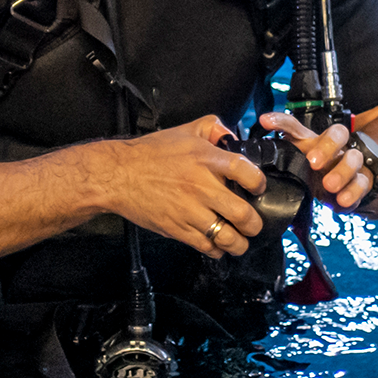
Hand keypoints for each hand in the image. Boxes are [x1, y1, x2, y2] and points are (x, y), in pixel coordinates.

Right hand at [106, 116, 267, 258]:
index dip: (259, 183)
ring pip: (226, 237)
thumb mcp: (185, 130)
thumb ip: (213, 128)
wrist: (118, 175)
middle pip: (243, 214)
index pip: (246, 173)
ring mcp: (190, 211)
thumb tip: (230, 135)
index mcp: (207, 160)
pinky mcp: (177, 229)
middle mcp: (202, 187)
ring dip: (239, 243)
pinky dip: (216, 250)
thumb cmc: (150, 153)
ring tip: (240, 240)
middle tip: (253, 224)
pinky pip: (205, 246)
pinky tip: (217, 245)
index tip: (259, 188)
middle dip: (254, 224)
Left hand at [258, 111, 371, 209]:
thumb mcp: (294, 157)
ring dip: (342, 172)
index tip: (267, 124)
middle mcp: (335, 147)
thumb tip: (262, 124)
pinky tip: (342, 200)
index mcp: (315, 139)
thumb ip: (279, 144)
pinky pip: (362, 184)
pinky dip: (353, 192)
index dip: (284, 122)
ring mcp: (350, 164)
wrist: (337, 190)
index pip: (297, 123)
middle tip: (313, 163)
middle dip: (327, 147)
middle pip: (339, 134)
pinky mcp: (360, 183)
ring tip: (329, 186)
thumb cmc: (312, 170)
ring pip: (354, 158)